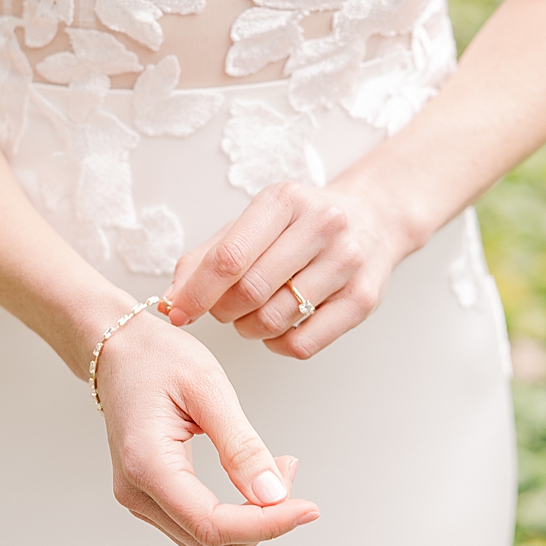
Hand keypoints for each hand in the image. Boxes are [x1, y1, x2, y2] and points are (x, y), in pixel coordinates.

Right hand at [94, 313, 319, 545]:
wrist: (118, 350)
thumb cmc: (156, 358)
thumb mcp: (208, 389)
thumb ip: (241, 445)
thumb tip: (273, 494)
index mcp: (147, 465)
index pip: (213, 526)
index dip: (267, 526)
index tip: (308, 509)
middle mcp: (137, 493)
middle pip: (213, 543)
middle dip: (264, 520)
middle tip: (290, 470)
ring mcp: (141, 498)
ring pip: (210, 541)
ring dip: (253, 519)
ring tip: (279, 468)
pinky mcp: (152, 495)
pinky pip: (200, 524)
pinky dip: (237, 512)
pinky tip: (256, 477)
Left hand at [164, 181, 413, 358]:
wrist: (374, 218)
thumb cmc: (302, 224)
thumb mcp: (254, 222)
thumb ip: (208, 257)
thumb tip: (171, 299)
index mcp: (286, 201)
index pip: (229, 257)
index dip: (196, 292)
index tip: (177, 311)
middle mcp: (322, 226)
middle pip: (249, 291)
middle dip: (222, 311)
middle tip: (220, 310)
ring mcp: (347, 263)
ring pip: (274, 320)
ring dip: (248, 329)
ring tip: (250, 316)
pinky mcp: (363, 299)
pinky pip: (302, 344)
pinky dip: (276, 344)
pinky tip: (277, 329)